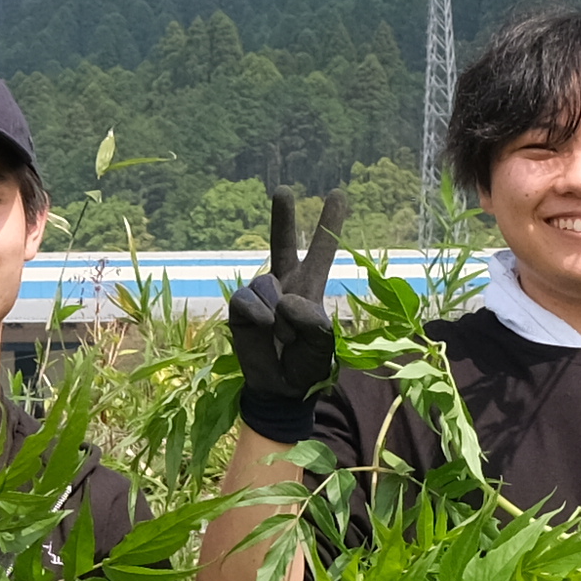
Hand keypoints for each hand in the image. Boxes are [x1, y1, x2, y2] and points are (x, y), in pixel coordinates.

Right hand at [224, 189, 344, 446]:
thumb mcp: (323, 343)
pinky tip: (266, 332)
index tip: (339, 194)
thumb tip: (284, 299)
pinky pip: (249, 300)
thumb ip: (311, 318)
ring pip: (267, 283)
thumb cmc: (307, 366)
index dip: (329, 224)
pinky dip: (260, 316)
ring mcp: (261, 295)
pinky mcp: (241, 308)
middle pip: (282, 243)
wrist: (281, 390)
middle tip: (284, 190)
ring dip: (277, 311)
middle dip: (283, 217)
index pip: (321, 251)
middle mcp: (284, 285)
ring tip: (282, 336)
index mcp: (310, 289)